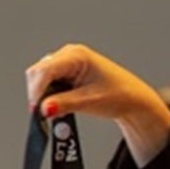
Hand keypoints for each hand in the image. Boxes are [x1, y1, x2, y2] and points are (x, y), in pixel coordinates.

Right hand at [23, 44, 169, 165]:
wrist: (132, 99)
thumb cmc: (120, 94)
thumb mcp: (90, 101)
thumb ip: (64, 104)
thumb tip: (43, 108)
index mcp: (77, 55)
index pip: (46, 69)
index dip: (37, 90)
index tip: (36, 109)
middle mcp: (69, 55)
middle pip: (38, 72)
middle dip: (38, 93)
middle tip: (44, 113)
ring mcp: (67, 63)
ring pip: (41, 77)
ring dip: (43, 95)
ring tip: (56, 110)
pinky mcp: (66, 73)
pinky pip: (48, 83)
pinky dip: (49, 96)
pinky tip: (58, 105)